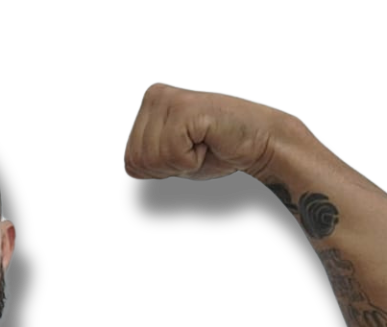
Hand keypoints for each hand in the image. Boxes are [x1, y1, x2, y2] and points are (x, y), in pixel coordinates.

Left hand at [122, 82, 293, 182]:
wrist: (257, 142)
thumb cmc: (215, 151)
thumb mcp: (170, 157)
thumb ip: (146, 158)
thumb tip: (129, 166)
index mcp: (148, 105)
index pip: (130, 164)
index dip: (160, 172)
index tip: (185, 152)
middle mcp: (154, 95)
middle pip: (138, 162)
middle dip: (169, 167)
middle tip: (196, 147)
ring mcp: (168, 99)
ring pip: (154, 160)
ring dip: (183, 163)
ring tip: (203, 142)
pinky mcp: (185, 108)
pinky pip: (173, 156)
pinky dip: (192, 160)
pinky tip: (208, 140)